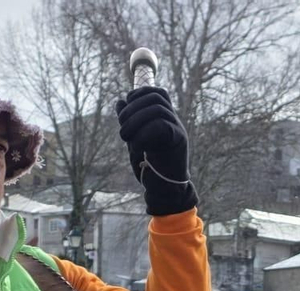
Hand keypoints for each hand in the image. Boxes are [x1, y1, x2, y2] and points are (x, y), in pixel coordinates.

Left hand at [116, 87, 197, 215]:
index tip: (124, 110)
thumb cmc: (150, 166)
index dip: (137, 95)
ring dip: (135, 121)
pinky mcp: (179, 142)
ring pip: (158, 109)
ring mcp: (179, 129)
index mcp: (164, 117)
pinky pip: (162, 126)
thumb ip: (129, 121)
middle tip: (122, 129)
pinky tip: (137, 146)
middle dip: (133, 109)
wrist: (164, 189)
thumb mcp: (135, 139)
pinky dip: (144, 134)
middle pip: (156, 97)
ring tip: (125, 138)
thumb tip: (120, 102)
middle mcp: (174, 120)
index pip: (155, 92)